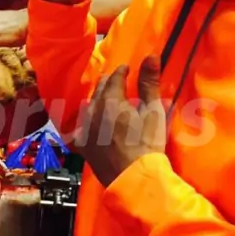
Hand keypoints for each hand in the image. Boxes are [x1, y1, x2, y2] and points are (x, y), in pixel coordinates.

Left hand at [72, 56, 166, 186]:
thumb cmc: (147, 144)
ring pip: (89, 107)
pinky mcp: (82, 145)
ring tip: (106, 98)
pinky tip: (92, 123)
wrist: (133, 179)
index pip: (114, 78)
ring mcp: (85, 129)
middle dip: (108, 83)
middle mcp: (92, 111)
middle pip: (99, 91)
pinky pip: (82, 127)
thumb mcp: (152, 111)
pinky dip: (88, 121)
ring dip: (97, 100)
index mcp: (110, 100)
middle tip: (116, 79)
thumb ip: (149, 83)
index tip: (127, 68)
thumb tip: (151, 56)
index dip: (121, 71)